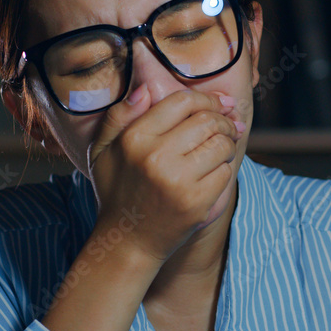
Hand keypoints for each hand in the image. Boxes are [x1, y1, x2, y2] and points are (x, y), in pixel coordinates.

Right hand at [87, 84, 243, 263]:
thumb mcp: (102, 150)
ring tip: (221, 148)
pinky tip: (212, 173)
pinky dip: (223, 170)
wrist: (127, 241)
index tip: (222, 103)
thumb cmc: (116, 190)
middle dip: (224, 120)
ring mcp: (178, 181)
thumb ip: (120, 116)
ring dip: (227, 144)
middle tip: (228, 126)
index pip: (183, 102)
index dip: (208, 99)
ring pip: (221, 144)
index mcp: (134, 138)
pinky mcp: (196, 203)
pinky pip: (225, 173)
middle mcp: (156, 156)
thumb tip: (145, 90)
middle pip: (208, 121)